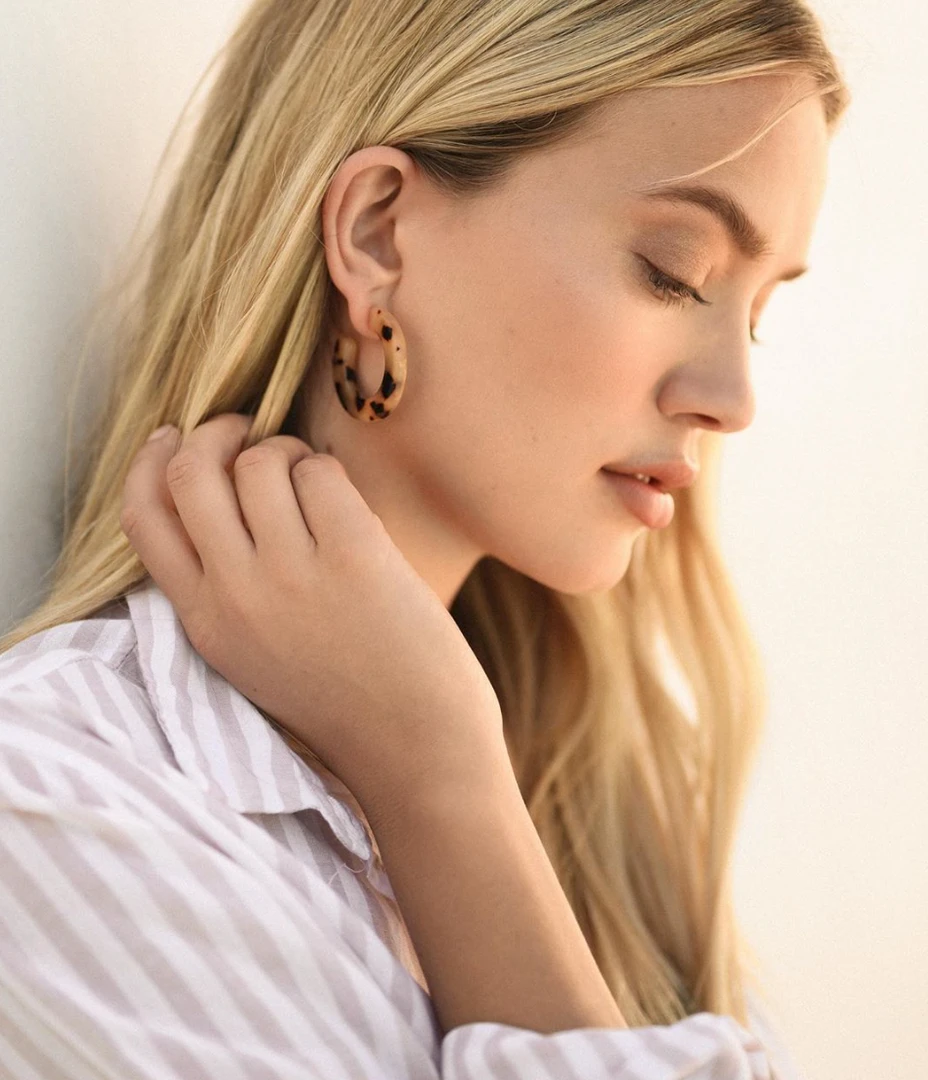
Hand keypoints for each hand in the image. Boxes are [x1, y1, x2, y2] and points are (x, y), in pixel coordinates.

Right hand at [119, 413, 505, 819]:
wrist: (417, 750)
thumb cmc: (346, 699)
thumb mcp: (255, 654)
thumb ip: (227, 587)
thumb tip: (227, 489)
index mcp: (204, 622)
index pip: (141, 519)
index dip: (148, 462)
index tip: (173, 436)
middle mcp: (236, 595)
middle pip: (189, 473)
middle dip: (214, 433)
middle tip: (246, 432)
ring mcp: (292, 575)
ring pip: (259, 462)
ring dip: (286, 453)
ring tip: (313, 483)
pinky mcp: (352, 557)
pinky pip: (321, 472)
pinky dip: (329, 472)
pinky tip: (348, 507)